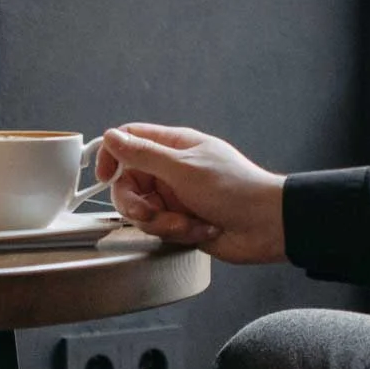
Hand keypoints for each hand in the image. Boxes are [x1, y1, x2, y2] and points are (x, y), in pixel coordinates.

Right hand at [94, 124, 289, 263]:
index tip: (103, 176)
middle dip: (136, 204)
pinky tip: (201, 229)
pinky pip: (161, 229)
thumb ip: (142, 154)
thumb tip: (110, 136)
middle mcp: (172, 170)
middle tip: (149, 214)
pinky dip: (178, 232)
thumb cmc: (234, 188)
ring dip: (163, 222)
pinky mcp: (182, 221)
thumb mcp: (183, 168)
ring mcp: (176, 196)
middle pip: (128, 182)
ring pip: (143, 211)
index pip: (129, 140)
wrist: (267, 226)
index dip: (111, 155)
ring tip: (188, 224)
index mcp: (174, 146)